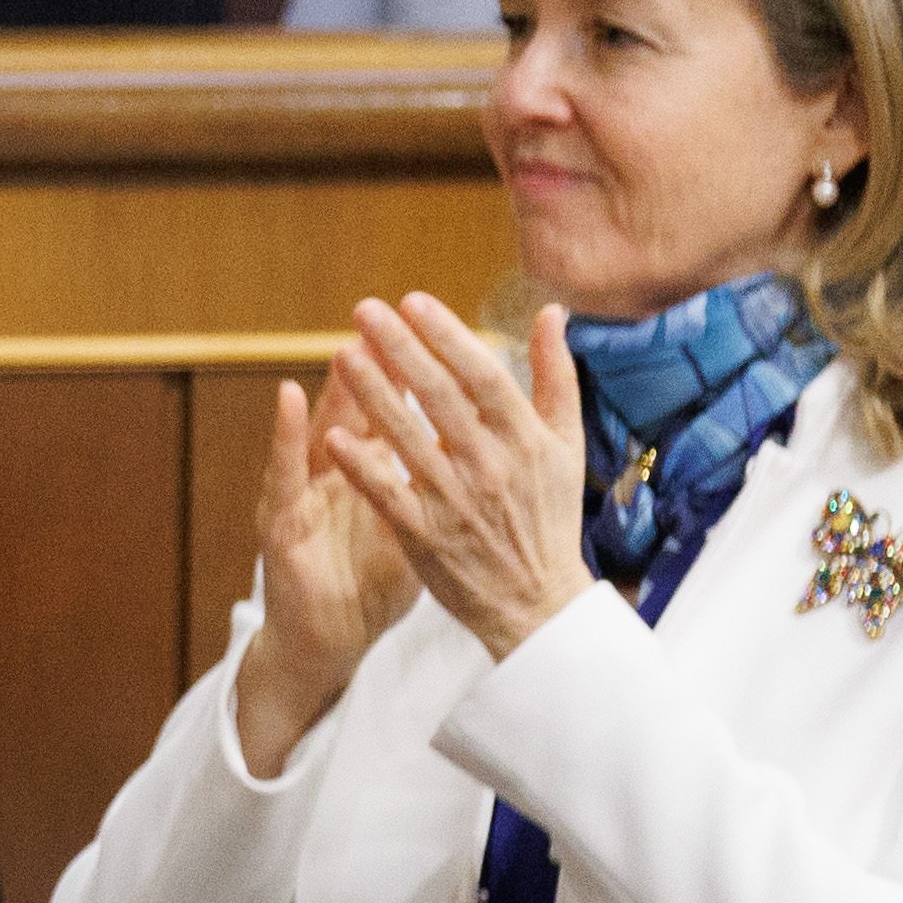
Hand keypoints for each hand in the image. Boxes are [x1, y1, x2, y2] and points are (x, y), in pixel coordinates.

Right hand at [230, 356, 424, 777]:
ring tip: (346, 342)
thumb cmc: (366, 585)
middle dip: (375, 365)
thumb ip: (436, 483)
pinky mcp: (282, 523)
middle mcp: (338, 475)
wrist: (325, 640)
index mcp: (374, 475)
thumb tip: (482, 445)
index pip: (399, 415)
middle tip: (387, 317)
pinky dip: (286, 436)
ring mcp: (307, 494)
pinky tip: (291, 402)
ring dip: (333, 387)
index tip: (439, 333)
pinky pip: (283, 475)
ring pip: (323, 428)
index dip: (417, 377)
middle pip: (359, 409)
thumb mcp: (412, 530)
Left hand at [316, 296, 593, 663]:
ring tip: (342, 355)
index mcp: (526, 439)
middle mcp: (491, 465)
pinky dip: (361, 465)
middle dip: (399, 349)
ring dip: (372, 395)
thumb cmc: (551, 514)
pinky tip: (334, 433)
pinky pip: (388, 494)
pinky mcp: (426, 536)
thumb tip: (551, 312)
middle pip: (439, 397)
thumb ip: (556, 376)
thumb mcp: (567, 445)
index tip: (414, 301)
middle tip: (365, 311)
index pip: (482, 375)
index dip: (447, 336)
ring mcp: (456, 501)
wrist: (537, 600)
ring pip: (406, 439)